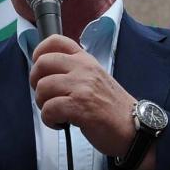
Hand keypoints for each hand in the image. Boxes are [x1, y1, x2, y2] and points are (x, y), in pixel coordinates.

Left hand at [29, 35, 135, 156]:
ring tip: (57, 113)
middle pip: (42, 63)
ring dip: (43, 105)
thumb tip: (46, 73)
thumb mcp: (96, 79)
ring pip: (42, 88)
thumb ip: (75, 71)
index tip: (41, 70)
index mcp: (86, 60)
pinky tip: (62, 123)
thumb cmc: (113, 108)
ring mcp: (82, 86)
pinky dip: (50, 120)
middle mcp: (83, 68)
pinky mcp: (80, 106)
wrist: (134, 128)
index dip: (39, 52)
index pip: (55, 41)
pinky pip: (49, 109)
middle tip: (46, 96)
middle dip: (36, 82)